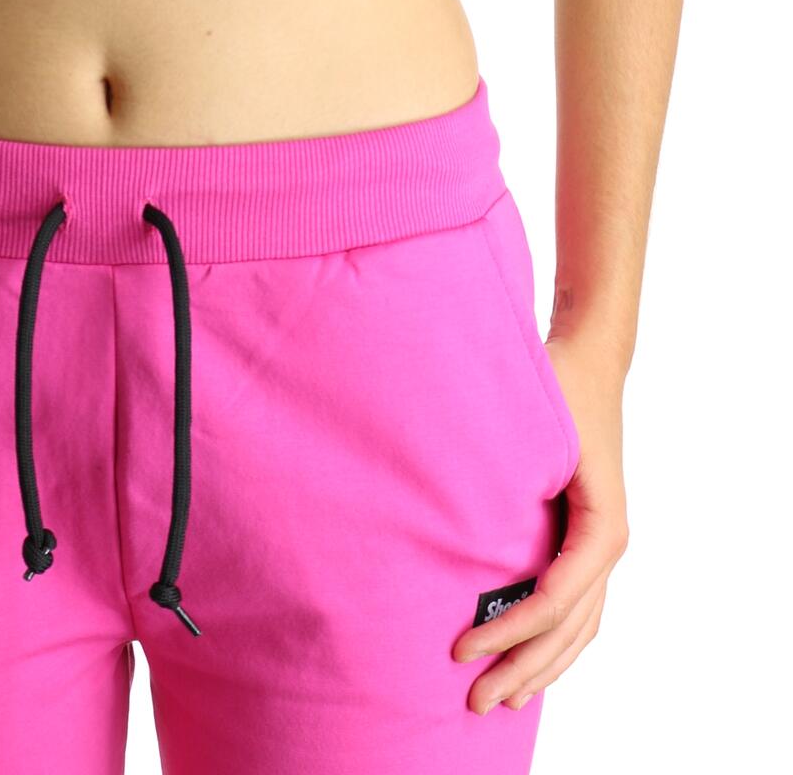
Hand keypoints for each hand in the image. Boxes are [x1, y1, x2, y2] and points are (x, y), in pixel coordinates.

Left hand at [451, 334, 629, 714]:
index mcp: (601, 526)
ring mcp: (599, 545)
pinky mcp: (584, 539)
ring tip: (502, 697)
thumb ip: (509, 484)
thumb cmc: (561, 389)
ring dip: (542, 666)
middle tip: (475, 702)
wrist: (589, 362)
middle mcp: (606, 543)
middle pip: (570, 628)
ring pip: (579, 627)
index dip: (508, 631)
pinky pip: (577, 604)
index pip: (555, 600)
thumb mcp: (537, 431)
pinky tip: (527, 658)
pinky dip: (555, 640)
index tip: (459, 647)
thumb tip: (459, 535)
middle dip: (524, 669)